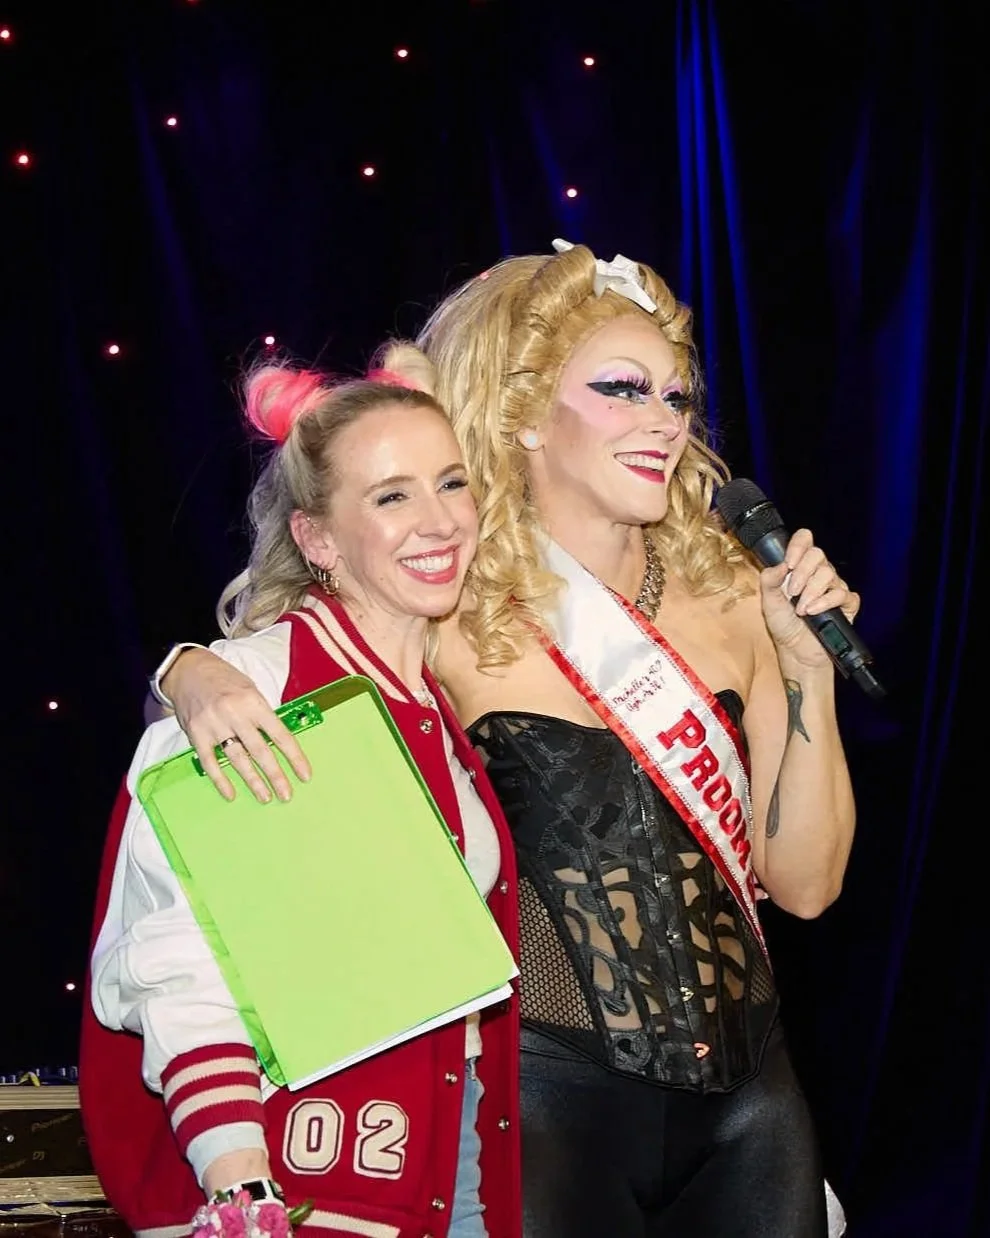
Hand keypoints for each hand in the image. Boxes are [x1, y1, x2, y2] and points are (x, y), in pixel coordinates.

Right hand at [163, 649, 310, 802]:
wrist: (188, 670)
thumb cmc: (224, 680)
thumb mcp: (250, 690)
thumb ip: (262, 715)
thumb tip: (278, 741)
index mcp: (254, 702)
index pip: (280, 734)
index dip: (294, 757)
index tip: (304, 775)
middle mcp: (235, 714)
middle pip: (260, 751)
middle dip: (275, 776)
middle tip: (286, 795)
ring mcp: (215, 725)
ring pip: (238, 759)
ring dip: (253, 781)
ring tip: (265, 797)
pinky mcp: (196, 734)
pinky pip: (210, 762)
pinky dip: (220, 780)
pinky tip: (230, 793)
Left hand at [758, 529, 860, 670]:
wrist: (795, 650)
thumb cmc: (784, 624)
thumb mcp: (768, 601)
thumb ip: (769, 579)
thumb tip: (780, 563)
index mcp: (799, 567)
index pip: (804, 540)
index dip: (798, 546)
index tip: (789, 563)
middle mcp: (817, 573)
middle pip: (817, 554)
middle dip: (801, 574)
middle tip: (792, 593)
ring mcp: (833, 587)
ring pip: (828, 574)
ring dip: (810, 593)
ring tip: (801, 610)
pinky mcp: (846, 603)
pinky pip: (841, 594)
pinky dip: (825, 603)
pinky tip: (813, 612)